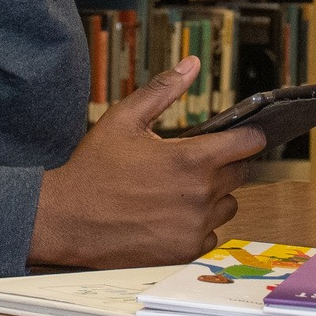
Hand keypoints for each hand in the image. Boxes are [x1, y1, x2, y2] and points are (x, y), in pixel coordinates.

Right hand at [28, 58, 262, 267]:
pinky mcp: (185, 250)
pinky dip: (198, 225)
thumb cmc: (93, 167)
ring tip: (180, 190)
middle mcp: (199, 195)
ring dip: (214, 196)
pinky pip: (211, 233)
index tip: (244, 135)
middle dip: (225, 164)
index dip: (249, 136)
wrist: (66, 219)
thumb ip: (162, 90)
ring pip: (228, 205)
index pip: (248, 144)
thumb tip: (192, 65)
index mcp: (190, 159)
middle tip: (194, 163)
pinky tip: (171, 215)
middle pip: (241, 174)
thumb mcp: (123, 119)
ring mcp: (194, 226)